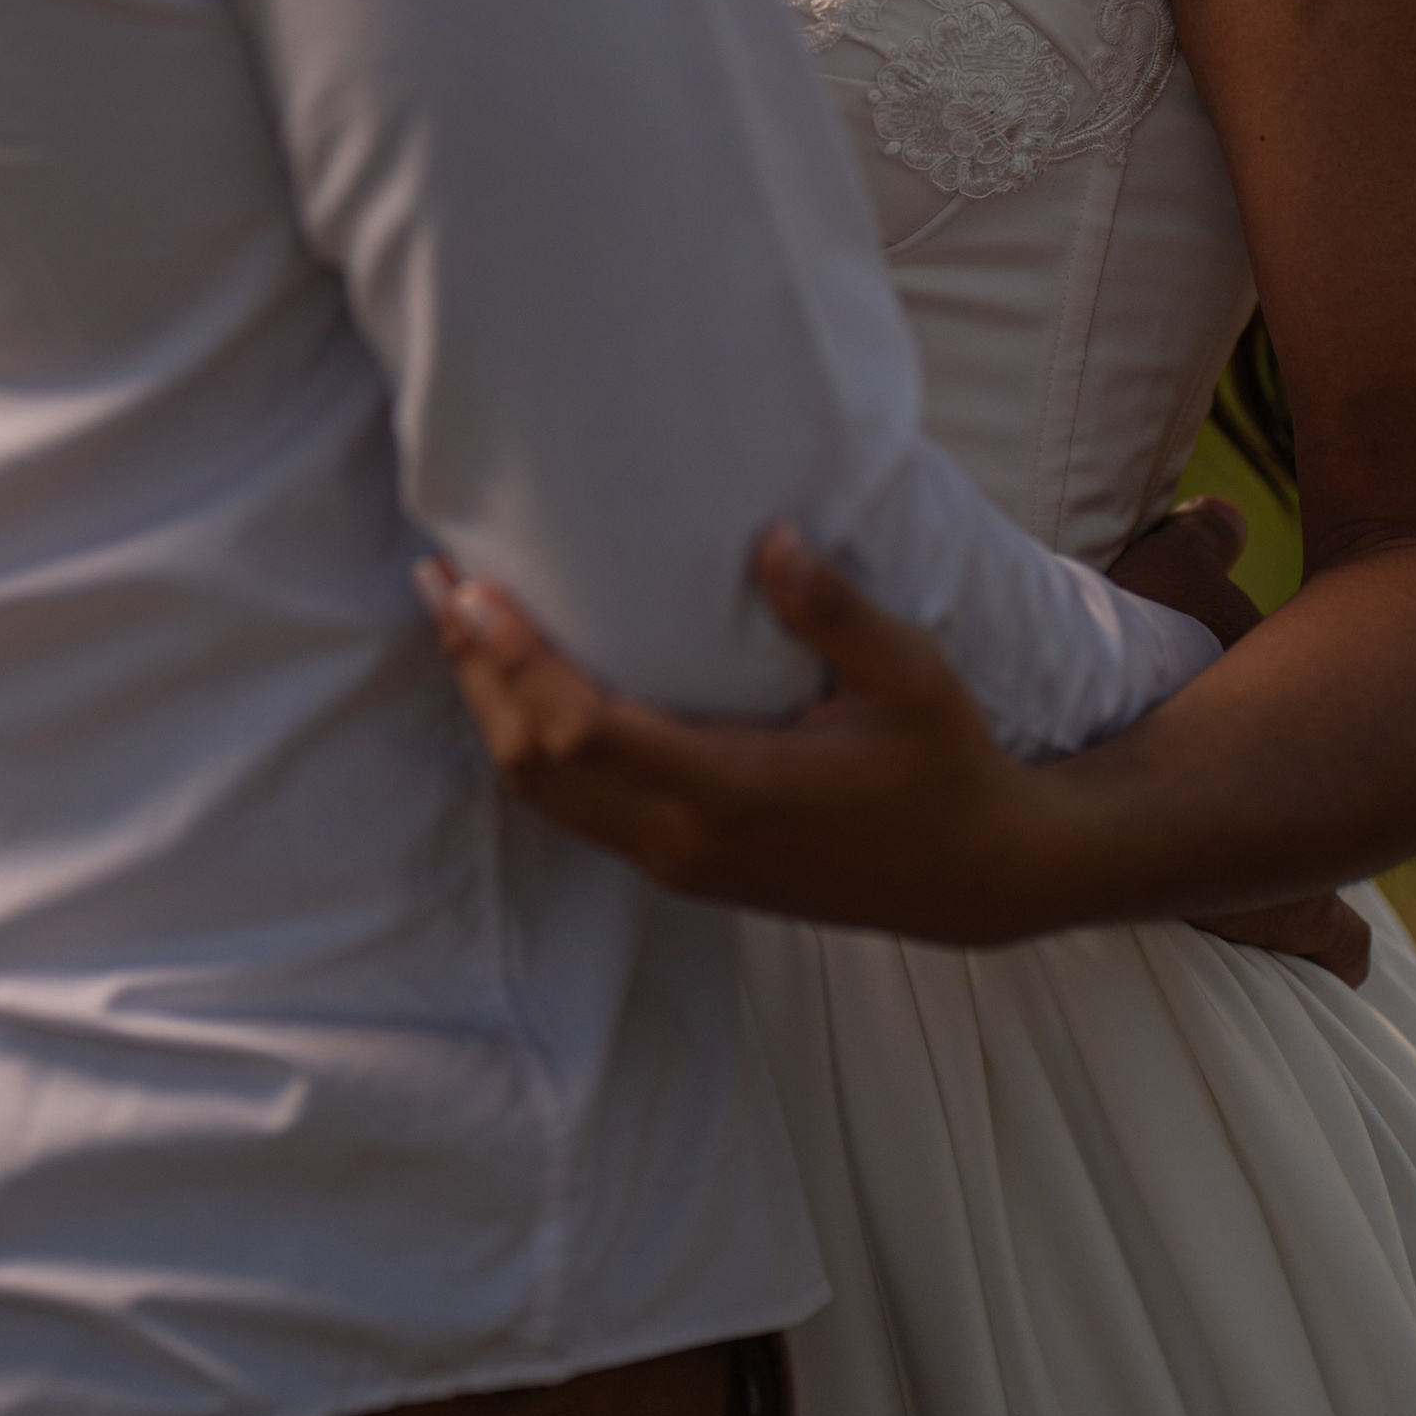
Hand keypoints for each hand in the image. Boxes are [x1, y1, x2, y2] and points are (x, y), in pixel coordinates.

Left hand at [420, 517, 1371, 981]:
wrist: (976, 877)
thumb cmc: (944, 765)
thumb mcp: (908, 676)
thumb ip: (834, 611)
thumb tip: (770, 538)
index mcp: (731, 792)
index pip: (584, 729)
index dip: (515, 662)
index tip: (469, 590)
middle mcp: (685, 840)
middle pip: (537, 764)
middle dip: (477, 675)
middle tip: (438, 581)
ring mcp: (680, 862)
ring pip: (546, 794)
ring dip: (493, 708)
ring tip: (461, 622)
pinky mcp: (684, 864)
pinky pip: (577, 808)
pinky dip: (532, 742)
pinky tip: (525, 683)